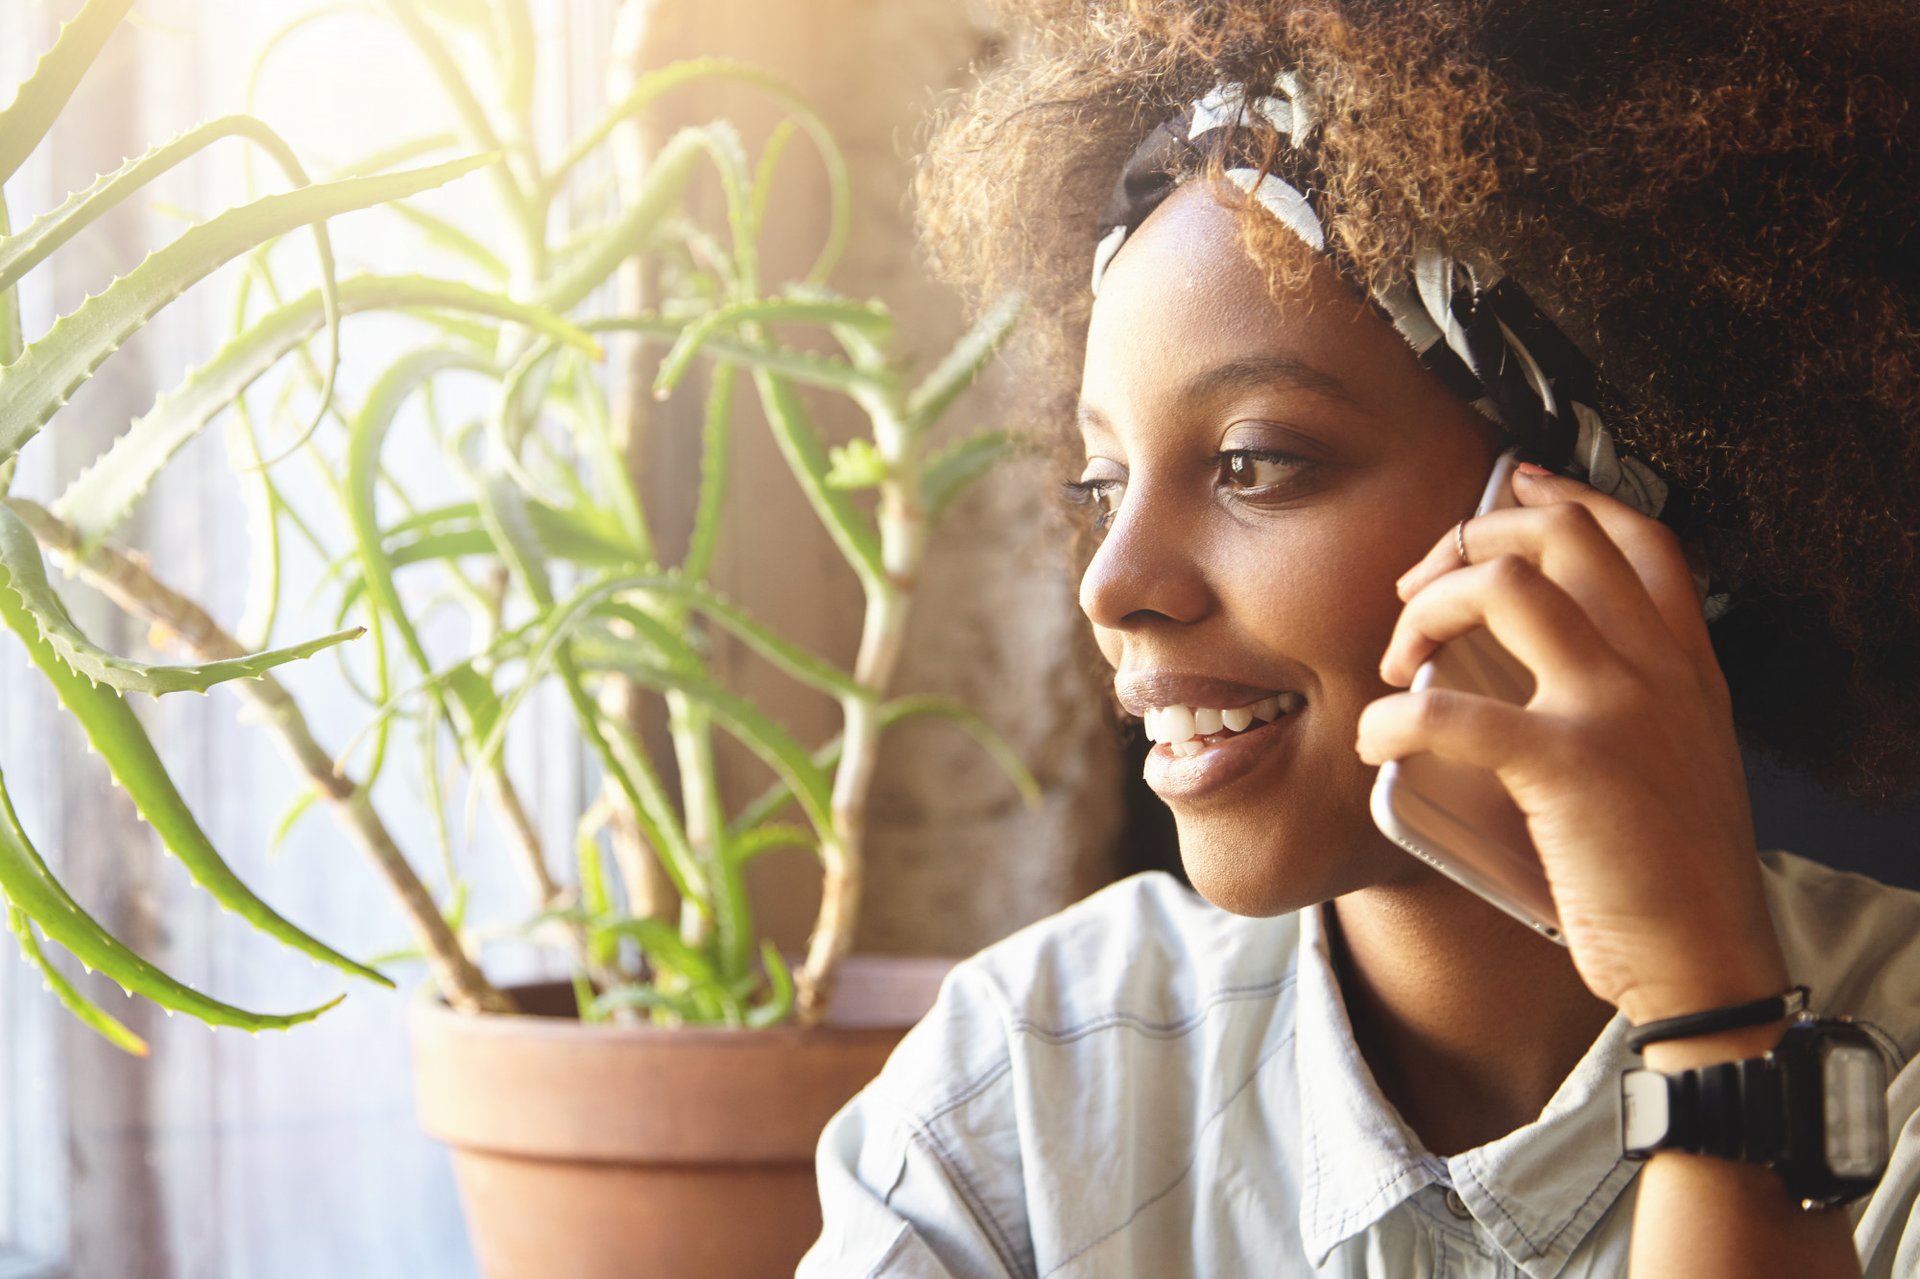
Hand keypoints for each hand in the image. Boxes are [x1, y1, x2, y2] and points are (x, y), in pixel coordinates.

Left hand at [1354, 463, 1787, 1023]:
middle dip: (1471, 538)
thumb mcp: (1680, 759)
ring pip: (1509, 588)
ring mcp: (1617, 710)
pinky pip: (1453, 711)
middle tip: (1418, 590)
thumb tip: (1547, 668)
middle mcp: (1659, 670)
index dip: (1566, 495)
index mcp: (1686, 666)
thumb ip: (1636, 700)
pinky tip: (1376, 738)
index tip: (1510, 486)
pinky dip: (1394, 717)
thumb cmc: (1672, 872)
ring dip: (1430, 606)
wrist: (1704, 960)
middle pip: (1562, 535)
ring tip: (1399, 659)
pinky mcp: (1568, 765)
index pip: (1639, 536)